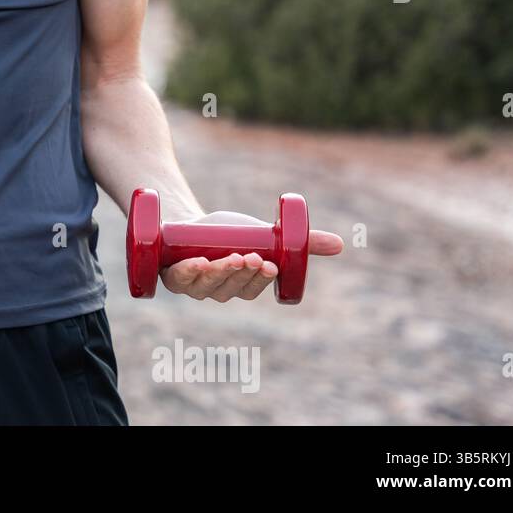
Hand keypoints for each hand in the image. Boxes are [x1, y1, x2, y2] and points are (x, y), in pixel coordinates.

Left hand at [159, 211, 344, 301]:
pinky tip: (196, 262)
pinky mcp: (170, 274)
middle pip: (229, 289)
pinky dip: (187, 273)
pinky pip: (178, 280)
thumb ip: (300, 243)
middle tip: (251, 257)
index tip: (270, 265)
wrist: (185, 222)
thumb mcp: (264, 236)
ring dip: (217, 273)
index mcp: (239, 286)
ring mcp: (191, 285)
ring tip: (230, 257)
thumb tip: (342, 244)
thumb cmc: (227, 234)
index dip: (260, 280)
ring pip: (205, 287)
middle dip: (241, 274)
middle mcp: (215, 291)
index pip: (251, 290)